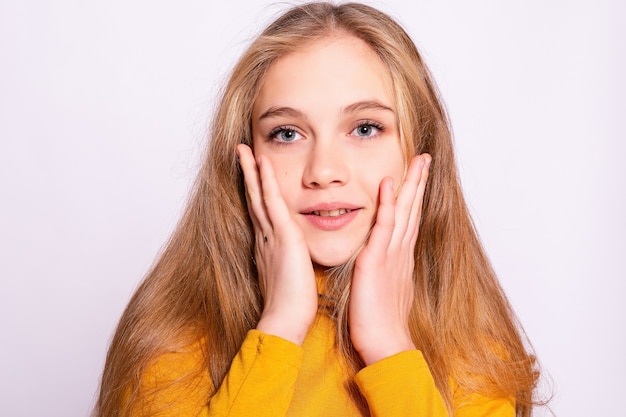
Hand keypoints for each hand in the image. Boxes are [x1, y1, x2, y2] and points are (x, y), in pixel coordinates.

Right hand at [237, 144, 317, 344]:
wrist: (285, 321)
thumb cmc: (291, 307)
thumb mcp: (291, 280)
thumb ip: (290, 267)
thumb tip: (295, 263)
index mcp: (268, 249)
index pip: (261, 214)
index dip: (255, 194)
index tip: (253, 179)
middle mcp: (264, 239)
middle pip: (254, 200)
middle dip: (247, 176)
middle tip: (241, 154)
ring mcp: (270, 236)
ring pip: (258, 196)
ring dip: (251, 171)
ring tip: (244, 149)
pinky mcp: (282, 236)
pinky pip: (272, 201)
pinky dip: (265, 180)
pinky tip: (262, 161)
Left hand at [349, 154, 430, 364]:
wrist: (384, 344)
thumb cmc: (380, 322)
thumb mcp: (384, 289)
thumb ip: (385, 272)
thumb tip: (382, 265)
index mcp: (400, 258)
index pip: (409, 220)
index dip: (414, 197)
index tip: (417, 176)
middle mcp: (400, 252)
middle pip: (413, 210)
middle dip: (419, 183)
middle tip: (424, 158)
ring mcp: (391, 254)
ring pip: (404, 212)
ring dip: (411, 184)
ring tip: (418, 160)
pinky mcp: (377, 260)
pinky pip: (384, 226)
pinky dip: (389, 204)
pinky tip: (389, 183)